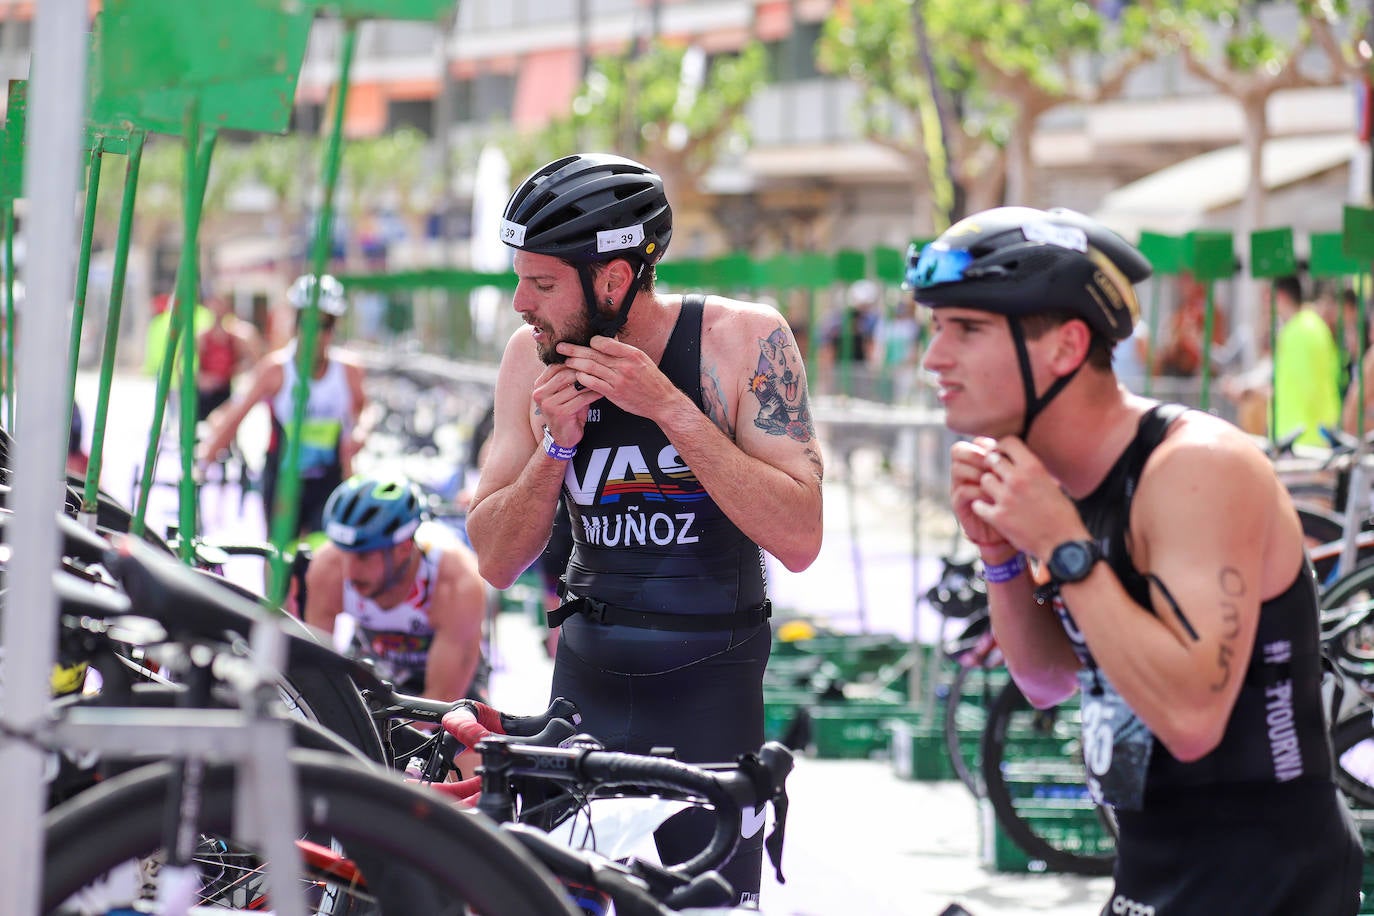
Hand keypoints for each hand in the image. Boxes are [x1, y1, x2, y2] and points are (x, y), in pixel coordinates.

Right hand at [531, 364, 599, 447]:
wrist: (563, 437)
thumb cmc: (567, 411)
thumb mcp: (564, 392)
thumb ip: (567, 377)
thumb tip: (582, 356)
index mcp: (539, 385)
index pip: (556, 366)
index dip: (572, 361)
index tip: (588, 358)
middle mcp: (540, 393)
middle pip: (564, 374)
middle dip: (582, 370)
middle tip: (598, 367)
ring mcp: (548, 404)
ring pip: (573, 386)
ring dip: (590, 382)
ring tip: (602, 377)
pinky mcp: (560, 414)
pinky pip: (580, 399)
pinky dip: (593, 394)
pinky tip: (602, 392)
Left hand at [555, 336, 679, 420]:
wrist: (662, 402)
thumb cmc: (652, 380)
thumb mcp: (642, 360)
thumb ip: (624, 351)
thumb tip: (608, 339)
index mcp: (632, 354)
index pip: (604, 342)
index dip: (591, 342)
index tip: (585, 343)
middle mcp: (624, 365)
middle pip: (593, 354)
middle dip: (574, 350)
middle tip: (561, 347)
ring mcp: (619, 380)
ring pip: (590, 368)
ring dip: (575, 364)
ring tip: (565, 362)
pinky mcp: (614, 394)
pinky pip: (593, 384)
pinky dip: (583, 379)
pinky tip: (576, 377)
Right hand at [950, 438, 1013, 554]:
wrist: (1013, 533)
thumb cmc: (1022, 504)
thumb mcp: (1022, 481)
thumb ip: (1017, 463)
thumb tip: (1021, 446)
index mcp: (981, 462)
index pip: (975, 442)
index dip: (985, 443)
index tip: (1002, 452)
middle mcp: (967, 472)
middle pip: (958, 451)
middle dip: (976, 454)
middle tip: (992, 464)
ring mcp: (960, 487)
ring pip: (957, 468)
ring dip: (976, 472)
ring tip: (994, 481)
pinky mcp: (960, 505)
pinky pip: (962, 491)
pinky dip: (977, 491)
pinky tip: (992, 497)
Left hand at [970, 437, 1087, 559]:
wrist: (1063, 544)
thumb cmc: (1061, 514)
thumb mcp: (1050, 483)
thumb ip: (1031, 470)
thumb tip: (1015, 457)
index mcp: (1033, 467)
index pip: (1007, 442)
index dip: (1002, 447)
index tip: (1002, 454)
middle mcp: (1017, 479)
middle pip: (991, 459)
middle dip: (993, 466)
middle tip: (998, 476)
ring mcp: (1006, 498)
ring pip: (983, 480)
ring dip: (988, 487)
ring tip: (997, 494)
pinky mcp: (998, 517)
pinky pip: (978, 504)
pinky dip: (982, 507)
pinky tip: (991, 509)